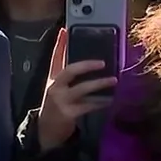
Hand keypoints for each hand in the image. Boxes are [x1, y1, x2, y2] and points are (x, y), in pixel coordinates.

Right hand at [36, 29, 115, 150]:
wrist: (46, 130)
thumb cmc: (57, 105)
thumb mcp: (59, 89)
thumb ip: (70, 77)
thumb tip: (92, 62)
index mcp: (53, 79)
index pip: (55, 58)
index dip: (60, 44)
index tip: (65, 30)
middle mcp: (55, 87)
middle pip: (69, 71)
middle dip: (86, 65)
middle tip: (102, 63)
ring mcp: (61, 100)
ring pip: (82, 88)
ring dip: (99, 84)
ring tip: (113, 80)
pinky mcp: (68, 113)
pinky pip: (88, 105)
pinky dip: (100, 102)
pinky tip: (109, 100)